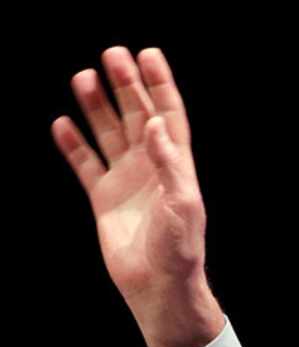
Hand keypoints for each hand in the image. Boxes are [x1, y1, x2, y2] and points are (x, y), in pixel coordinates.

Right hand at [52, 47, 223, 346]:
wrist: (158, 287)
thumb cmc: (179, 249)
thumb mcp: (183, 205)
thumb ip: (170, 164)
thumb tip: (158, 125)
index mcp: (176, 166)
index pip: (168, 116)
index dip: (159, 85)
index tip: (148, 55)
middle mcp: (151, 168)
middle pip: (137, 116)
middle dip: (126, 85)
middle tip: (111, 54)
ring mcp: (126, 181)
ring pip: (109, 134)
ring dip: (97, 107)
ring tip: (83, 77)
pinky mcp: (103, 199)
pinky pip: (85, 165)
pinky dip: (74, 144)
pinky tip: (62, 124)